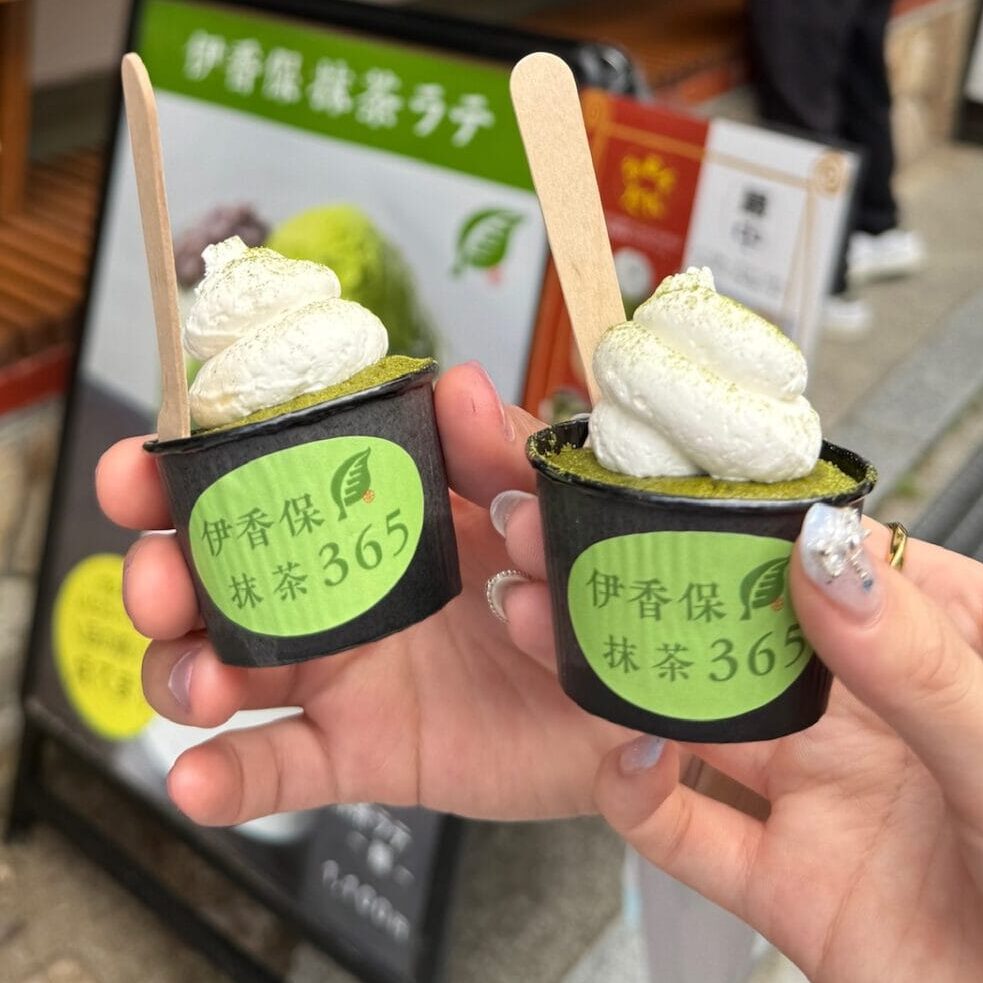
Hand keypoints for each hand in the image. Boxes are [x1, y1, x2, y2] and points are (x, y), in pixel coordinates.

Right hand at [97, 362, 626, 825]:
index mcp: (369, 513)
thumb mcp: (547, 509)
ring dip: (182, 672)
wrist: (621, 699)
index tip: (148, 466)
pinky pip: (279, 767)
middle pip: (215, 574)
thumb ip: (502, 457)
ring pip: (223, 670)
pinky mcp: (361, 749)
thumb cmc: (576, 586)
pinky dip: (226, 778)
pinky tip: (196, 780)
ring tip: (204, 685)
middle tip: (160, 580)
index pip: (259, 474)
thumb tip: (456, 384)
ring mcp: (342, 671)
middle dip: (163, 571)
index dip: (188, 467)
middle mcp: (338, 589)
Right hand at [594, 507, 982, 981]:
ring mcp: (818, 793)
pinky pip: (684, 831)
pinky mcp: (780, 880)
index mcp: (940, 656)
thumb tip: (822, 555)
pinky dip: (636, 794)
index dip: (764, 523)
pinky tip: (629, 760)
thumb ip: (917, 662)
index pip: (841, 562)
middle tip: (596, 555)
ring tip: (573, 634)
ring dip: (629, 680)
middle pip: (748, 634)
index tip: (686, 491)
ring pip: (701, 720)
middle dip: (668, 591)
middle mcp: (868, 716)